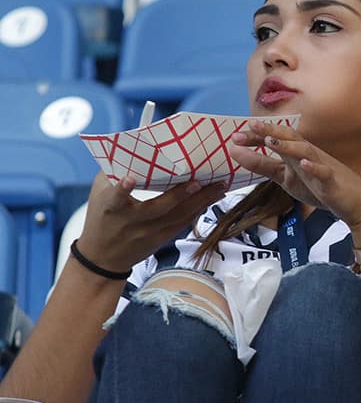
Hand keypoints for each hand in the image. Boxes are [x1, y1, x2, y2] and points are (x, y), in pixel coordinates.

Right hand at [75, 173, 227, 272]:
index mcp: (111, 208)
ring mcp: (149, 233)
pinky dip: (199, 210)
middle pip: (159, 208)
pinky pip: (184, 223)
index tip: (129, 179)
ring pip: (178, 217)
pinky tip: (213, 198)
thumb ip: (115, 171)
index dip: (122, 190)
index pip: (115, 198)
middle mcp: (131, 222)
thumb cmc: (101, 217)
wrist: (102, 257)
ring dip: (201, 201)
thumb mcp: (100, 194)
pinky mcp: (162, 239)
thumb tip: (135, 145)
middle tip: (200, 180)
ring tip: (219, 186)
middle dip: (180, 194)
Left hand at [229, 120, 360, 229]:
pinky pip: (324, 173)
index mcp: (298, 153)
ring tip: (270, 142)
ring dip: (288, 146)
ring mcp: (322, 167)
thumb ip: (263, 165)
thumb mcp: (286, 177)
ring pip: (305, 152)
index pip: (275, 139)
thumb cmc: (321, 186)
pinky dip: (314, 168)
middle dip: (270, 132)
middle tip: (249, 127)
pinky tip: (304, 165)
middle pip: (290, 138)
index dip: (256, 137)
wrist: (355, 202)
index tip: (234, 136)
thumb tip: (235, 152)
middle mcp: (309, 155)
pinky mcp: (332, 182)